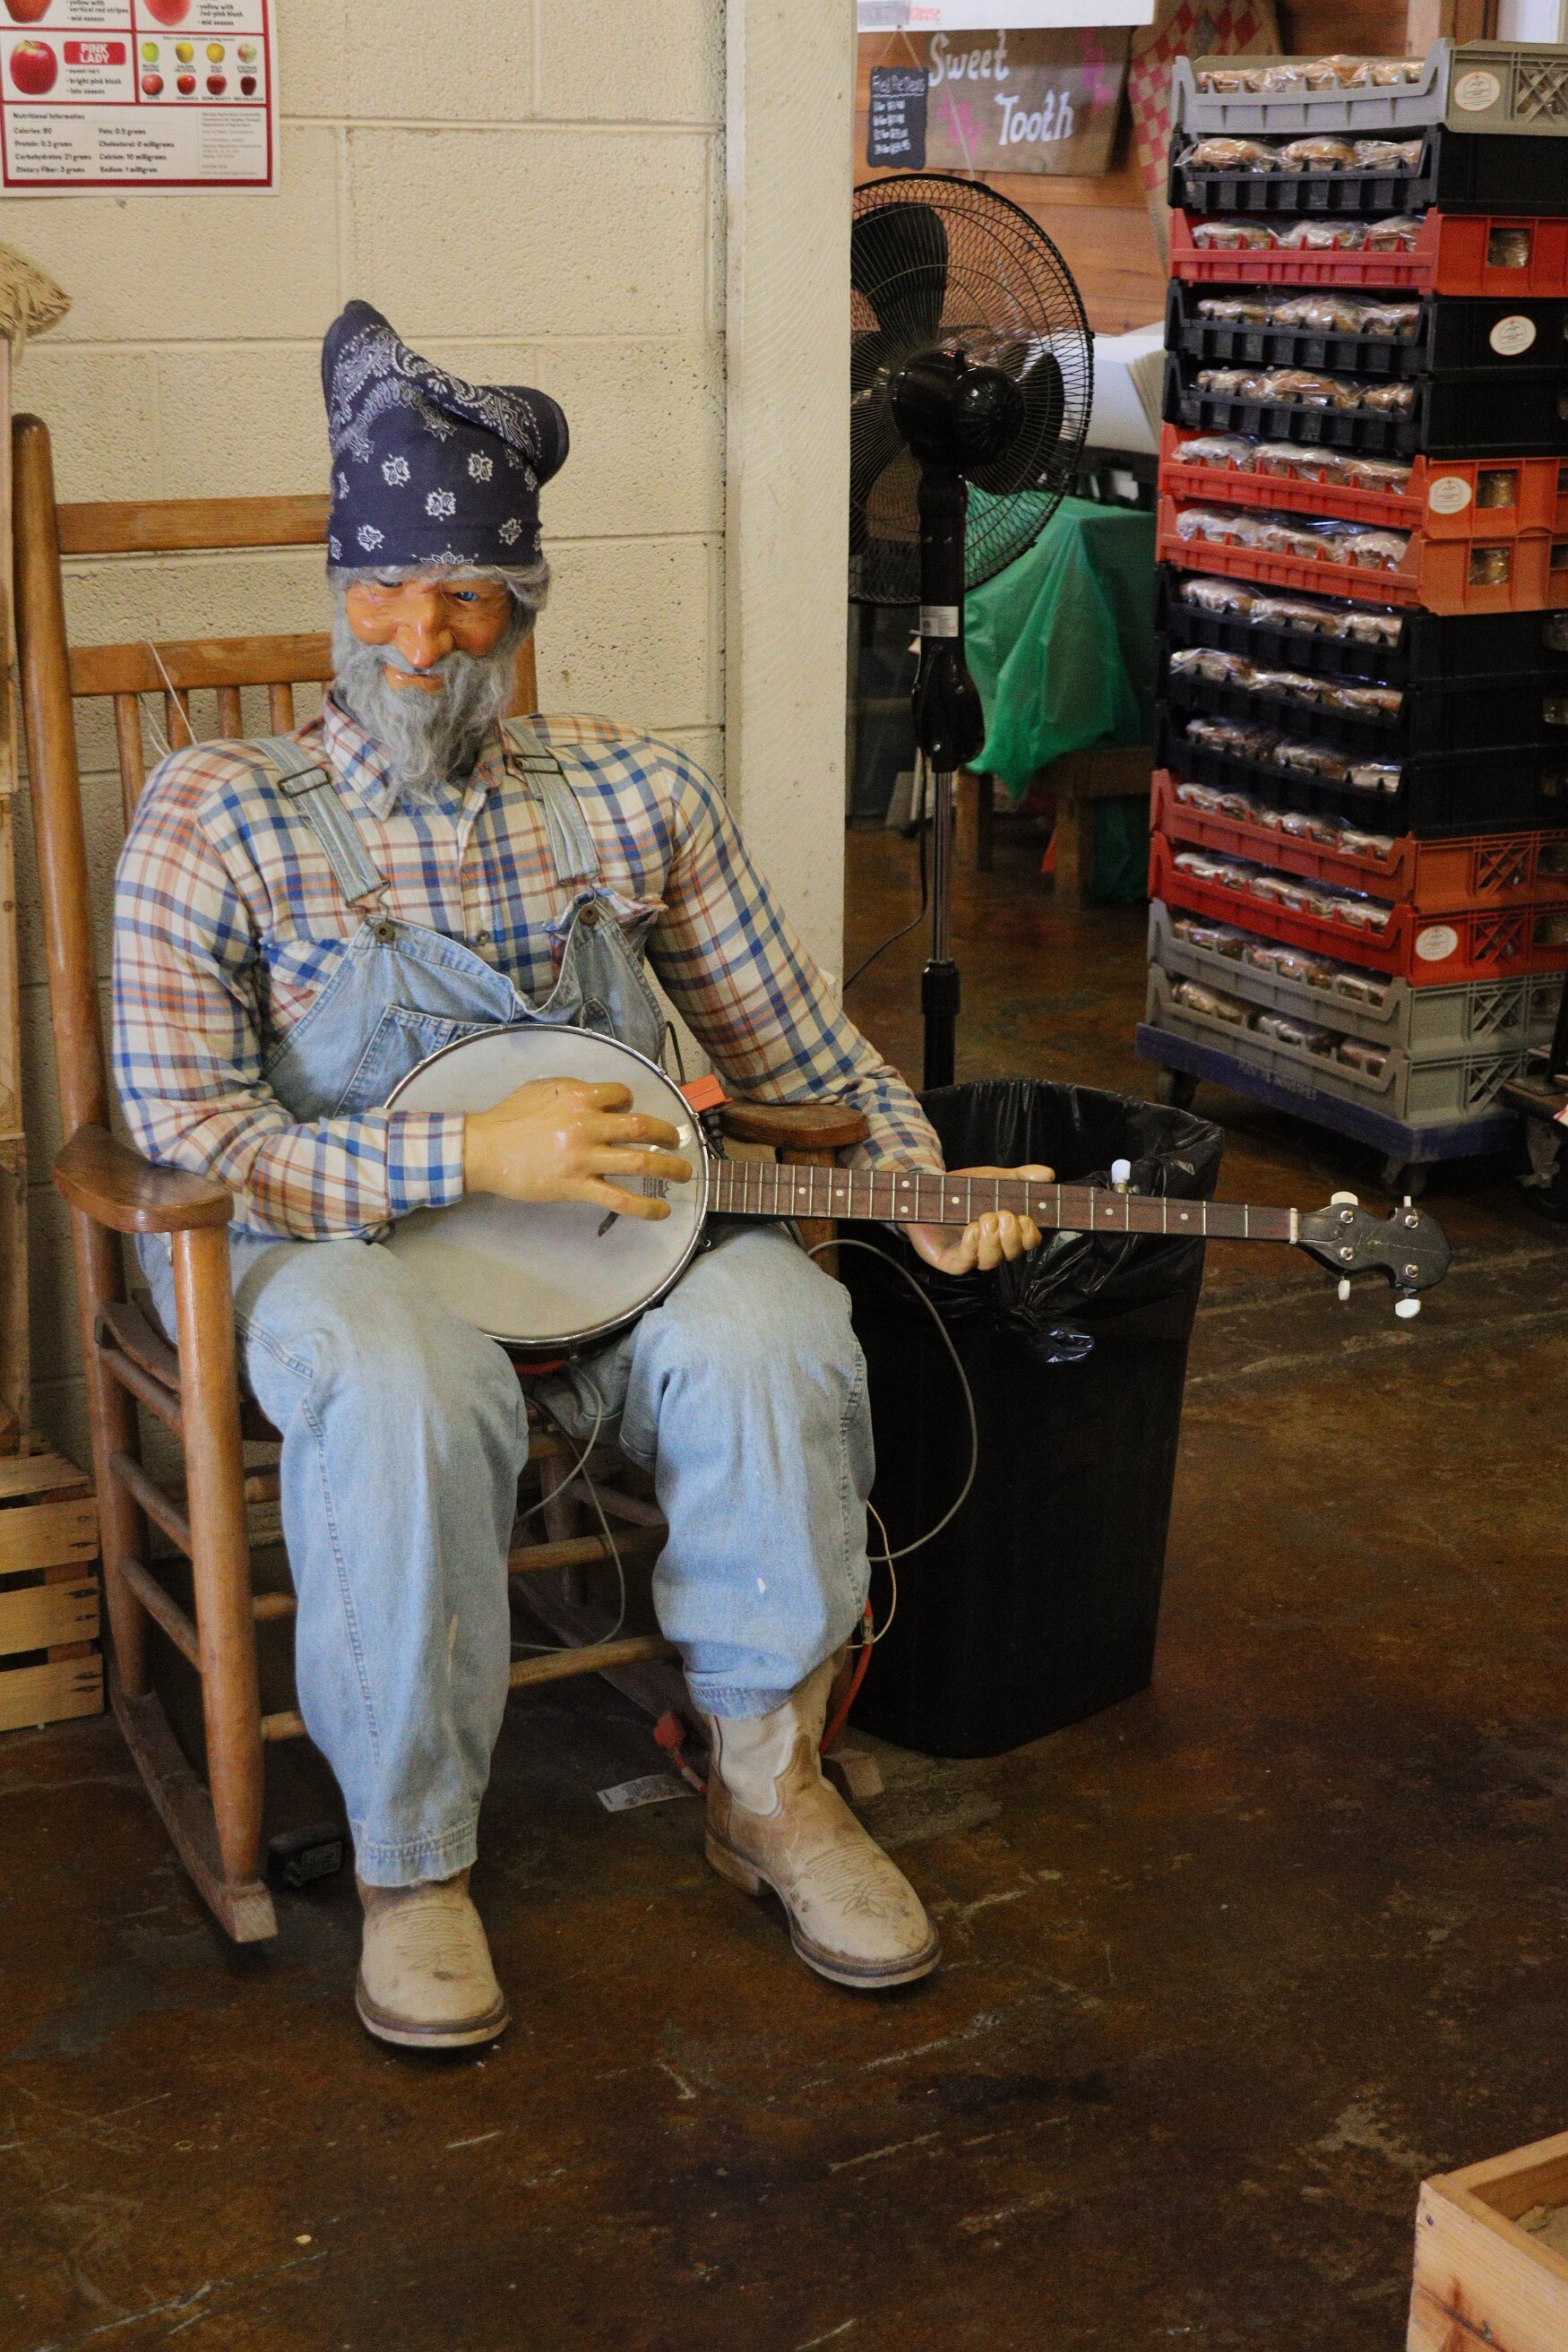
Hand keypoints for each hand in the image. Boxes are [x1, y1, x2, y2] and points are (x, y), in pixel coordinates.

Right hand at [462, 1078, 692, 1221]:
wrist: (484, 1149)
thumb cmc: (508, 1117)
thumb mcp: (541, 1088)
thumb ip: (572, 1091)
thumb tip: (595, 1097)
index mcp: (579, 1096)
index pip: (622, 1095)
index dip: (631, 1103)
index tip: (630, 1112)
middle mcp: (588, 1124)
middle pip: (642, 1126)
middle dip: (667, 1133)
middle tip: (677, 1140)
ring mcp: (585, 1157)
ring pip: (640, 1162)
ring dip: (669, 1168)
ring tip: (683, 1173)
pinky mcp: (578, 1186)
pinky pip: (620, 1199)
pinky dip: (646, 1207)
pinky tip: (662, 1210)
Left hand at [906, 1163, 1055, 1276]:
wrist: (925, 1190)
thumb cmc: (961, 1189)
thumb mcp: (992, 1179)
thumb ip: (1019, 1177)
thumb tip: (1048, 1174)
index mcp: (1005, 1231)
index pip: (1028, 1242)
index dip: (1029, 1234)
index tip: (1024, 1217)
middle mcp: (991, 1246)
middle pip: (1011, 1254)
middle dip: (1010, 1236)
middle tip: (1002, 1215)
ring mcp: (971, 1256)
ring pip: (991, 1262)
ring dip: (992, 1241)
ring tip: (984, 1219)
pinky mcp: (950, 1261)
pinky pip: (965, 1264)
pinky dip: (971, 1247)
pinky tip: (972, 1229)